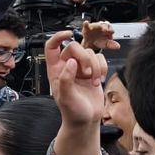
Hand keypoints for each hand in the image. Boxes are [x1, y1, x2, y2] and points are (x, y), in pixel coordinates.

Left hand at [46, 30, 105, 154]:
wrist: (86, 120)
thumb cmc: (72, 111)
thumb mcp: (65, 97)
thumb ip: (66, 79)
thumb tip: (71, 62)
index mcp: (55, 70)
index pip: (52, 47)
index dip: (58, 37)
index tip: (68, 34)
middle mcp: (68, 66)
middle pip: (75, 47)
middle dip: (85, 58)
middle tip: (88, 73)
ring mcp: (81, 68)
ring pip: (90, 53)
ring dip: (96, 66)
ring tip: (94, 81)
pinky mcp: (94, 71)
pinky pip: (100, 59)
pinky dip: (103, 68)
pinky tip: (99, 80)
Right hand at [80, 20, 120, 52]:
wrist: (90, 43)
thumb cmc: (99, 41)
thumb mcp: (105, 44)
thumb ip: (111, 45)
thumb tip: (118, 46)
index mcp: (107, 30)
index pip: (110, 28)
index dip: (111, 29)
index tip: (111, 31)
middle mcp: (101, 27)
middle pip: (104, 25)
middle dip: (105, 27)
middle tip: (105, 30)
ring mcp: (94, 27)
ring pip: (96, 24)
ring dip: (97, 25)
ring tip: (98, 26)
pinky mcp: (87, 28)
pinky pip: (86, 25)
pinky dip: (86, 24)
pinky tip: (86, 23)